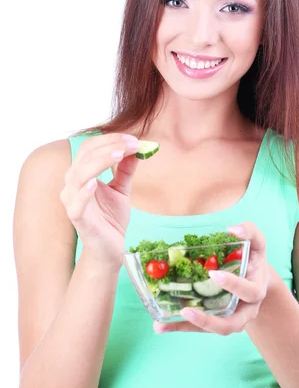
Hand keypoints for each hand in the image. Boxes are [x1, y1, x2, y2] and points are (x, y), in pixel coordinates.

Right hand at [60, 132, 140, 268]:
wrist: (111, 248)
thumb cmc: (111, 218)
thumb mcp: (122, 189)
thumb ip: (126, 169)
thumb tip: (137, 147)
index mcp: (81, 174)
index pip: (90, 148)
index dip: (111, 140)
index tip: (134, 139)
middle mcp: (72, 184)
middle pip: (85, 156)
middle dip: (110, 146)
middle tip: (133, 144)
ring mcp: (72, 201)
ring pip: (79, 174)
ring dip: (100, 162)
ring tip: (119, 155)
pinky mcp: (76, 218)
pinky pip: (75, 203)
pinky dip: (83, 192)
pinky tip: (94, 184)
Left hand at [153, 221, 269, 334]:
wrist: (256, 278)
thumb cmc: (254, 258)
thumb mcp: (256, 242)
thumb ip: (249, 231)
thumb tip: (233, 230)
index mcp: (256, 289)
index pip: (249, 292)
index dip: (233, 286)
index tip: (214, 274)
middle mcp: (246, 310)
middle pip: (232, 324)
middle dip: (209, 321)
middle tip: (187, 310)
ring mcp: (231, 318)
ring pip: (212, 329)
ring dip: (188, 327)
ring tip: (161, 324)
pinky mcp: (215, 319)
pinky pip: (198, 327)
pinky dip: (179, 327)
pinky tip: (160, 325)